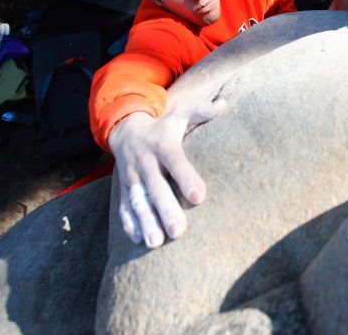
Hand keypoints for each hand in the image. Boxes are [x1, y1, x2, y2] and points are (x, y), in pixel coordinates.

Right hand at [107, 99, 226, 247]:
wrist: (125, 129)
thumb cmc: (162, 127)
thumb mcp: (180, 114)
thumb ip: (202, 111)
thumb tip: (224, 103)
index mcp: (163, 145)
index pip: (175, 162)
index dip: (186, 178)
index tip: (199, 197)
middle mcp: (145, 163)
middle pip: (156, 188)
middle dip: (165, 210)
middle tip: (178, 231)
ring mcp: (132, 178)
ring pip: (138, 202)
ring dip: (146, 223)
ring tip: (156, 243)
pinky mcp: (123, 189)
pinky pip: (123, 208)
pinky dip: (129, 224)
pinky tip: (138, 240)